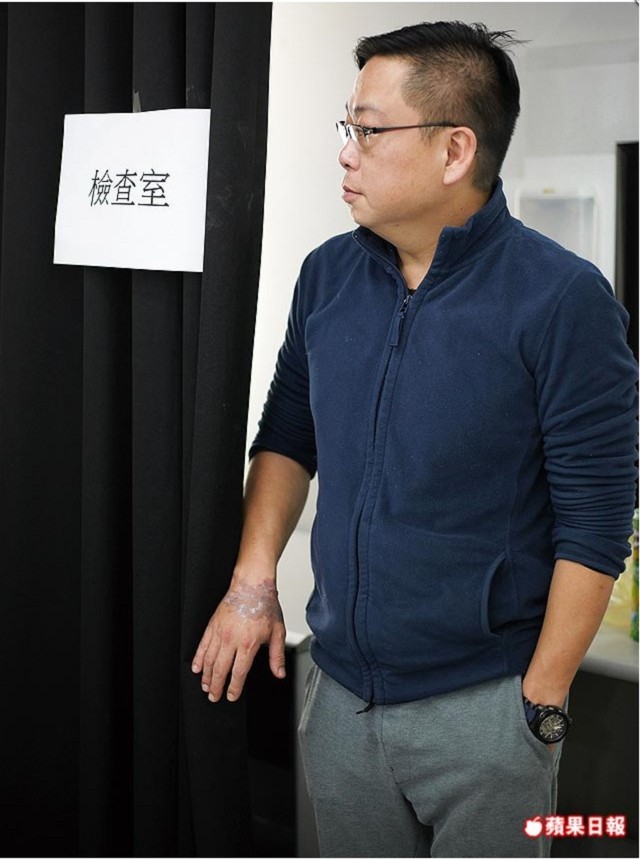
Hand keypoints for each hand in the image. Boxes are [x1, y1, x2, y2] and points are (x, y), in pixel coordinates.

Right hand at [191, 578, 285, 702]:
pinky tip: (197, 668)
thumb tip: (279, 673)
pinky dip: (199, 658)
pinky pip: (203, 645)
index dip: (234, 687)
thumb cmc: (265, 605)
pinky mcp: (213, 625)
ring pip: (210, 660)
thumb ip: (277, 655)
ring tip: (206, 686)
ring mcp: (220, 632)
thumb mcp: (278, 631)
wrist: (252, 585)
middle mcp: (232, 639)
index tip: (231, 696)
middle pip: (221, 669)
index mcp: (249, 643)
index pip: (239, 672)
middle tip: (214, 696)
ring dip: (207, 676)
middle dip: (216, 686)